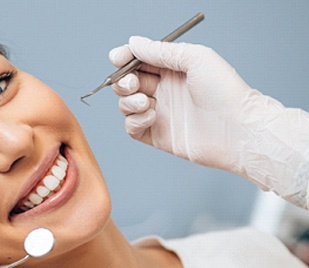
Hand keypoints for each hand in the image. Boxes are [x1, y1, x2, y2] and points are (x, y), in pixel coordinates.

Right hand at [110, 36, 308, 206]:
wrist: (238, 130)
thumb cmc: (225, 92)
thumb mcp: (195, 59)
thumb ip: (161, 51)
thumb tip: (134, 42)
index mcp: (173, 70)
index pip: (139, 61)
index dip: (125, 58)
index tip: (118, 58)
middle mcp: (164, 90)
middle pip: (127, 82)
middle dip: (123, 81)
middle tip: (133, 83)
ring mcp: (160, 113)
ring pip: (126, 104)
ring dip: (129, 101)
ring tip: (146, 102)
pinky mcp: (157, 135)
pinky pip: (131, 127)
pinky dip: (134, 120)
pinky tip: (151, 116)